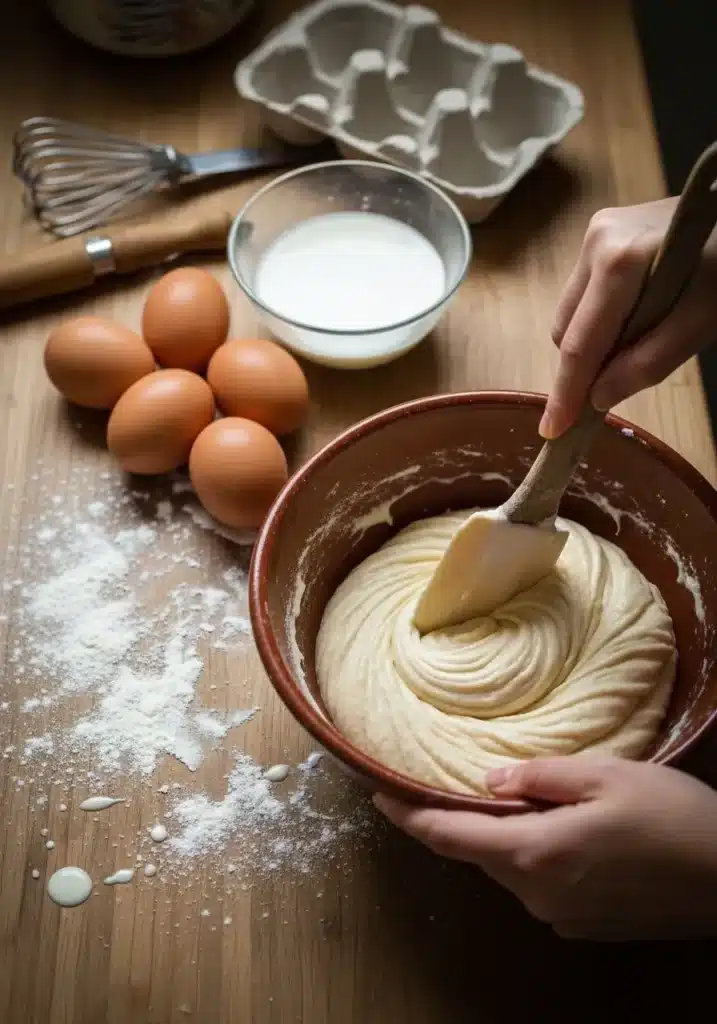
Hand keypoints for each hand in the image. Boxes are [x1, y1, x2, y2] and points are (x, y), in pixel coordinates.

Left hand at [374, 756, 716, 939]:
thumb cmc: (672, 817)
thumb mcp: (606, 775)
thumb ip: (539, 775)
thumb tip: (488, 780)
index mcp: (534, 852)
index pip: (447, 835)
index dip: (407, 814)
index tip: (375, 793)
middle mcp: (537, 893)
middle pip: (477, 852)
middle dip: (459, 817)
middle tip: (451, 777)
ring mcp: (560, 915)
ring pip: (510, 867)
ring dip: (502, 836)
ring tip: (518, 797)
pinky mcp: (584, 926)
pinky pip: (540, 883)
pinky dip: (532, 854)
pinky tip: (559, 830)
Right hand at [540, 198, 716, 438]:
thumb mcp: (700, 324)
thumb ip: (647, 366)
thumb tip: (598, 398)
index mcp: (618, 263)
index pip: (580, 344)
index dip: (567, 392)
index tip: (554, 430)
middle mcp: (595, 242)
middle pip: (565, 329)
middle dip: (585, 362)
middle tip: (622, 376)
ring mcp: (595, 231)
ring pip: (571, 311)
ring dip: (594, 337)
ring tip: (642, 332)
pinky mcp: (601, 230)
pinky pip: (585, 291)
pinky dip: (602, 314)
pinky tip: (637, 310)